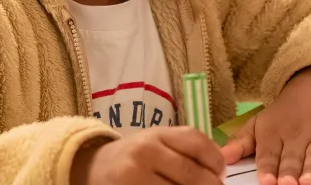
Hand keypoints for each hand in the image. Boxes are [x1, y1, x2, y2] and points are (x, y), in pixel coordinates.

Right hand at [72, 127, 224, 184]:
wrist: (90, 168)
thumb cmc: (130, 157)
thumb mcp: (154, 142)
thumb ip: (182, 149)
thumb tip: (219, 173)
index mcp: (156, 134)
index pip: (197, 143)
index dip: (216, 161)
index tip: (221, 174)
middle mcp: (146, 151)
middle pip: (193, 174)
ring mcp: (135, 175)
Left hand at [220, 62, 310, 184]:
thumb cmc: (282, 117)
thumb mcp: (258, 124)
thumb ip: (240, 143)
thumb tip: (221, 156)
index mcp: (274, 132)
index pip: (269, 152)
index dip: (267, 167)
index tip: (266, 181)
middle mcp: (298, 133)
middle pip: (293, 156)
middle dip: (290, 171)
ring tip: (308, 182)